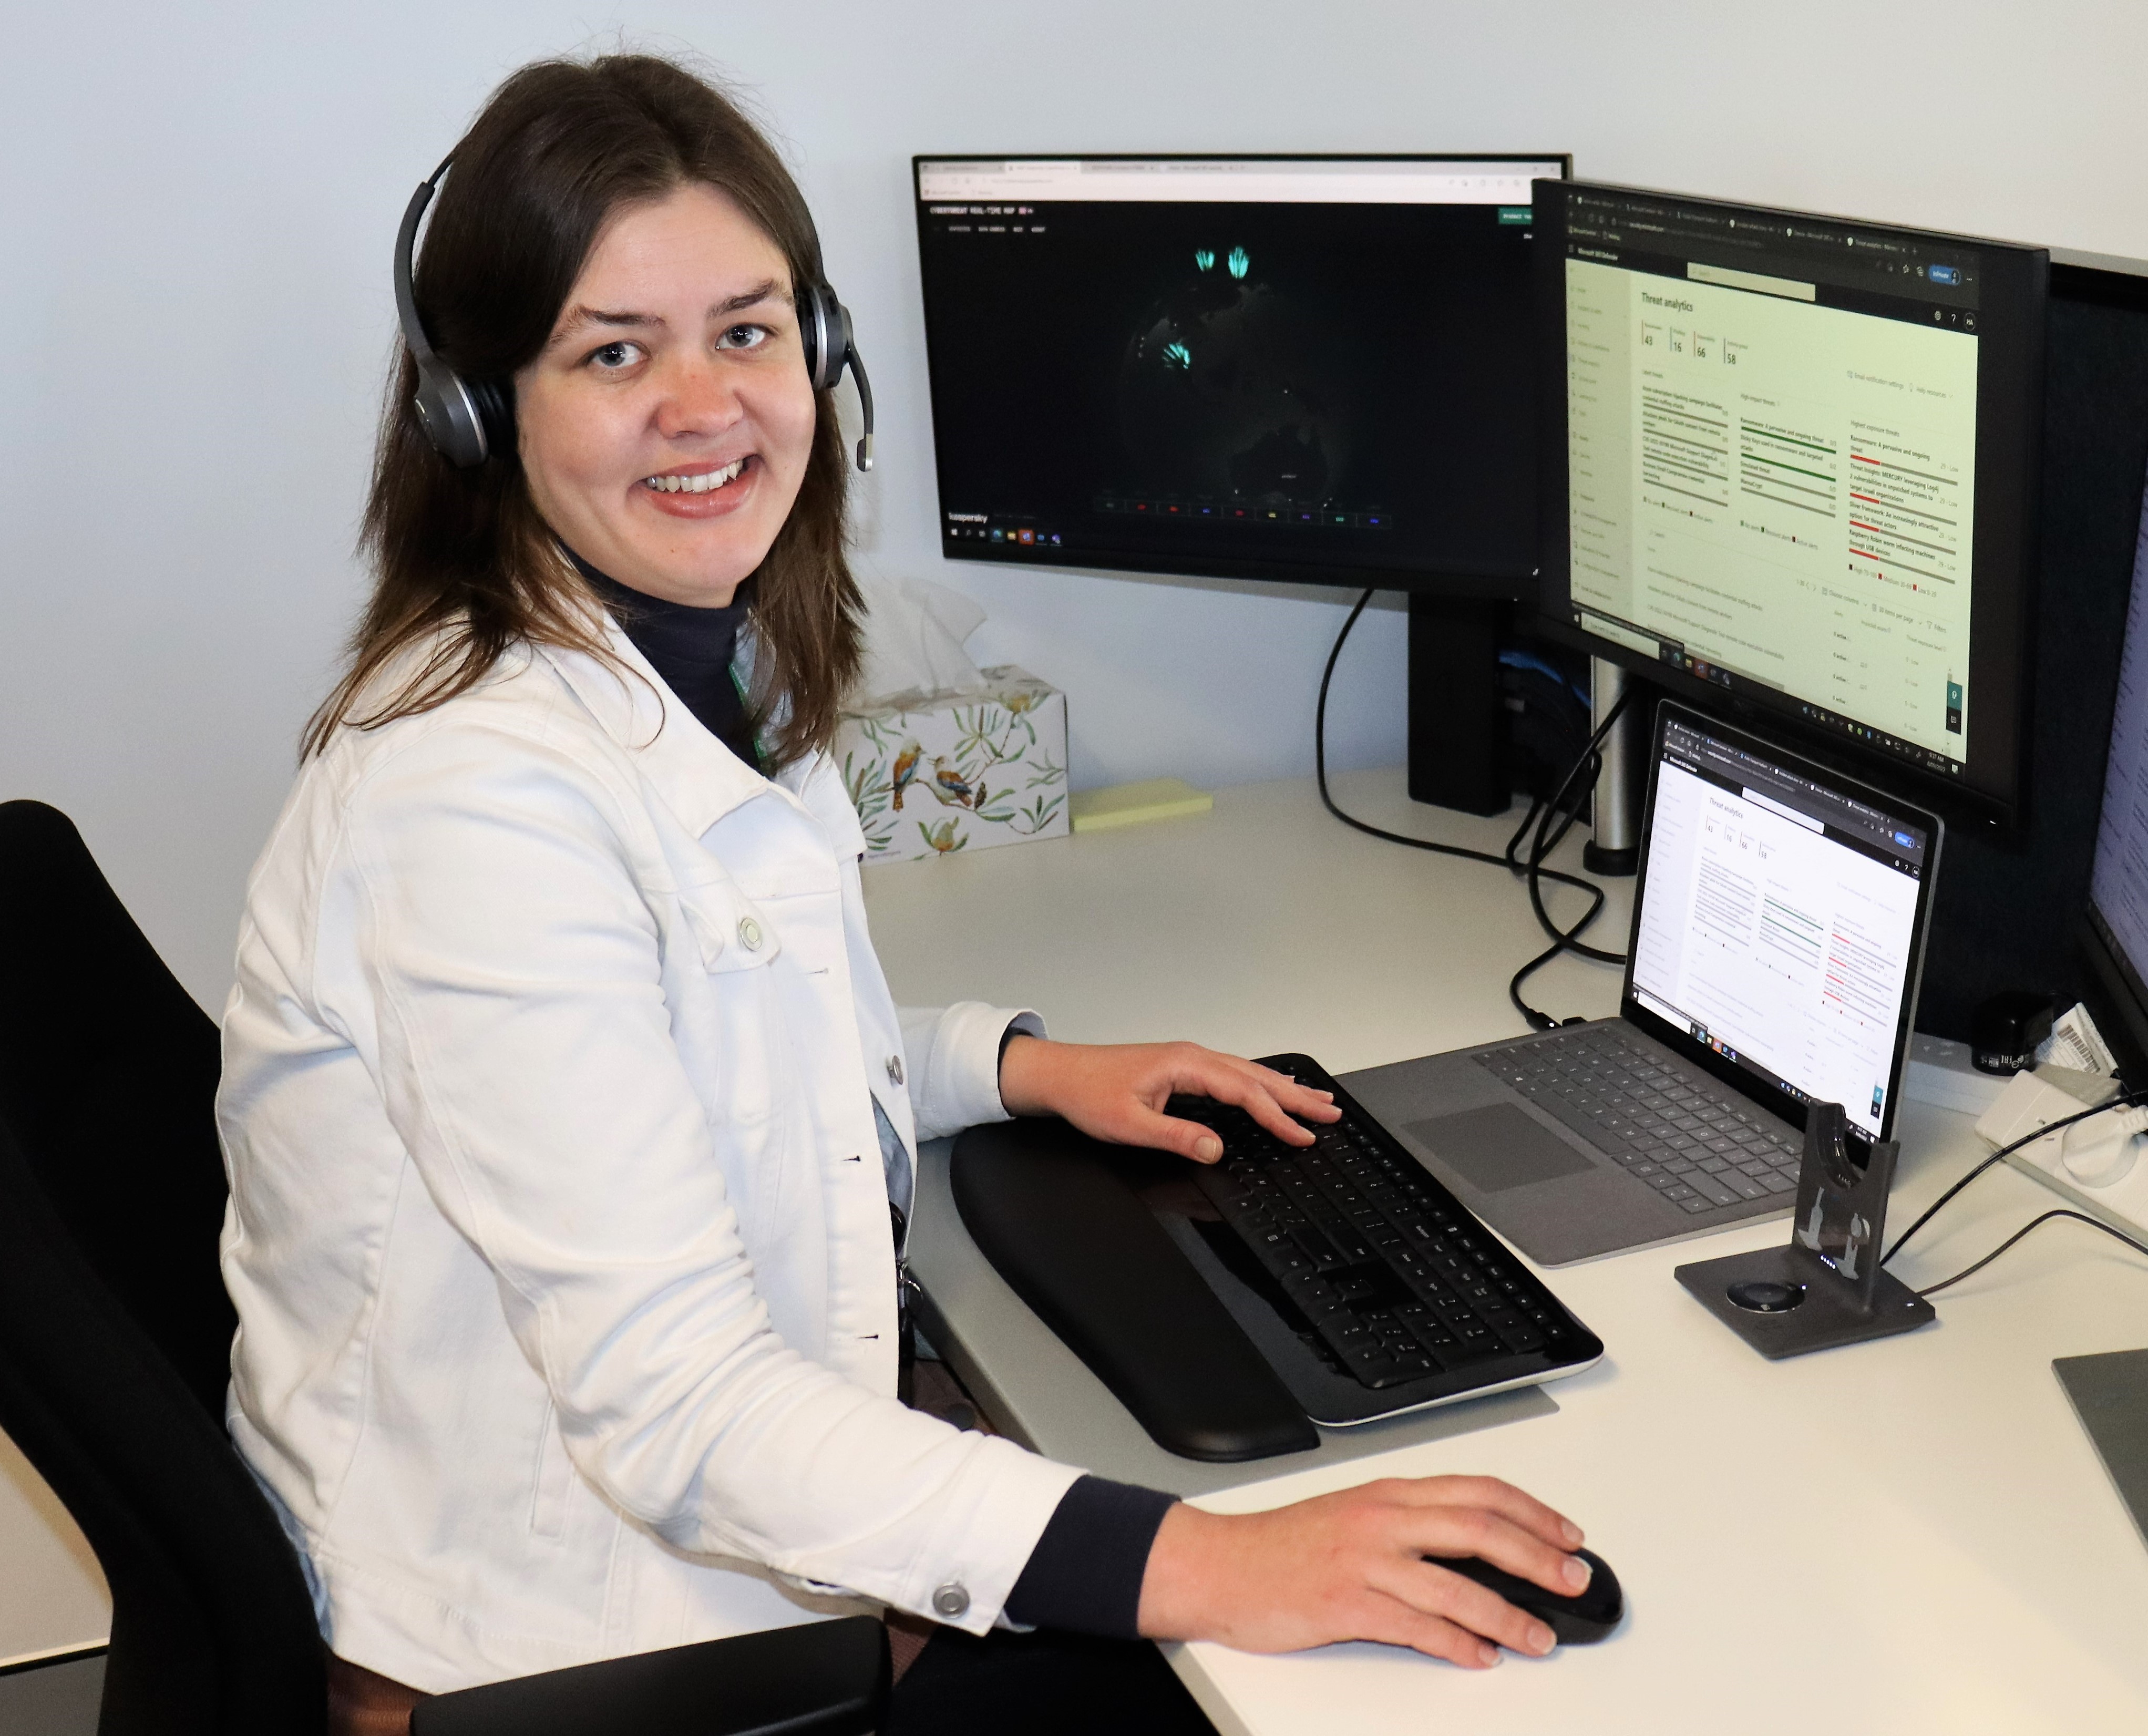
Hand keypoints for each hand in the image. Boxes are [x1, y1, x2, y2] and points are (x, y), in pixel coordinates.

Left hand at [997, 1037, 1339, 1162]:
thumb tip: (1216, 1149)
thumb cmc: (1087, 1094)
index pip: (1244, 1092)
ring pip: (1247, 1073)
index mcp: (1185, 1065)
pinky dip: (1258, 1084)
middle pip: (1256, 1077)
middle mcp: (1192, 1057)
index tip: (1302, 1135)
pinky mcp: (1182, 1068)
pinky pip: (1232, 1074)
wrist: (1058, 1074)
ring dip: (1283, 1088)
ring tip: (1316, 1100)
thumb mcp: (1130, 1124)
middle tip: (1332, 1111)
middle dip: (1296, 1096)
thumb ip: (1176, 1136)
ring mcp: (1188, 1060)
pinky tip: (1269, 1089)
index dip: (1276, 1117)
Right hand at [1136, 1476, 1590, 1666]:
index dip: (1532, 1512)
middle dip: (1537, 1558)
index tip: (1567, 1535)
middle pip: (1479, 1529)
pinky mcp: (1348, 1604)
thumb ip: (1411, 1525)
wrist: (1222, 1565)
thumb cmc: (1286, 1545)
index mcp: (1389, 1494)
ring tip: (1538, 1637)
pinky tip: (1479, 1655)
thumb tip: (1478, 1549)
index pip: (1477, 1491)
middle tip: (1573, 1581)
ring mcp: (1366, 1561)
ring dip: (1507, 1615)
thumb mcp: (1354, 1515)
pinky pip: (1416, 1626)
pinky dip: (1456, 1644)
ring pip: (1456, 1584)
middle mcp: (1383, 1520)